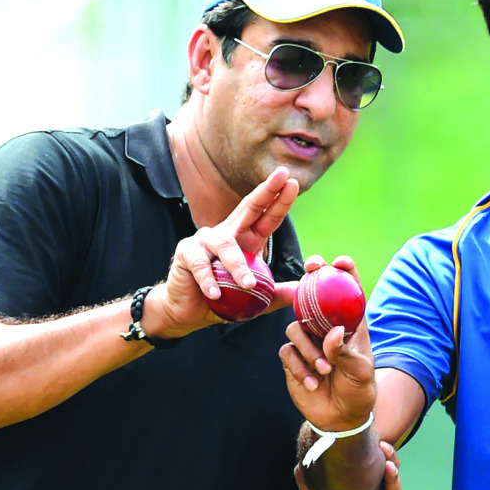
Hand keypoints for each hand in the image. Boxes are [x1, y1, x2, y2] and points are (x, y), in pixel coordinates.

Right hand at [153, 166, 298, 336]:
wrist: (188, 312)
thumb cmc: (223, 301)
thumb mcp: (255, 300)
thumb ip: (277, 295)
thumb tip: (302, 292)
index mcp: (246, 239)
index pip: (267, 216)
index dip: (279, 200)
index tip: (293, 181)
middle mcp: (227, 234)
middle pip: (249, 207)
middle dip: (266, 191)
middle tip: (282, 176)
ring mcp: (205, 240)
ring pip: (226, 244)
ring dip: (237, 265)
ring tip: (247, 285)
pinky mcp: (187, 253)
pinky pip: (201, 264)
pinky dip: (209, 281)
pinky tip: (215, 294)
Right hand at [279, 255, 376, 431]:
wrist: (341, 417)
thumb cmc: (359, 391)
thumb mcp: (360, 372)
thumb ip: (345, 352)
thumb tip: (332, 332)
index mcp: (349, 324)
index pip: (347, 291)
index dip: (344, 272)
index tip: (340, 262)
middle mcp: (326, 328)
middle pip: (313, 294)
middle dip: (310, 278)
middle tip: (311, 270)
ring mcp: (307, 341)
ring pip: (295, 327)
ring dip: (308, 350)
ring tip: (324, 371)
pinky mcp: (293, 358)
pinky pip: (287, 352)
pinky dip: (299, 368)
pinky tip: (312, 383)